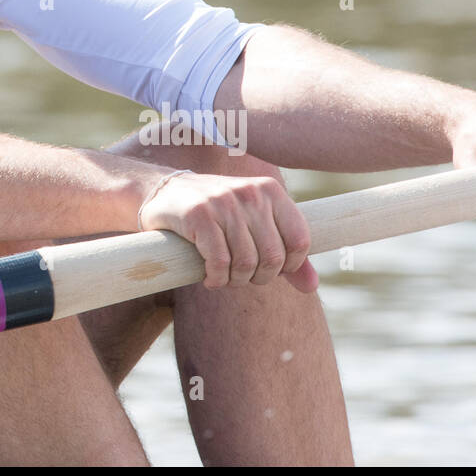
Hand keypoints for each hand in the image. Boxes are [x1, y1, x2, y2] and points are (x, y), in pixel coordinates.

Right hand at [137, 170, 317, 292]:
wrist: (163, 192)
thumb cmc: (215, 213)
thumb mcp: (253, 225)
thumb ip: (285, 253)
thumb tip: (312, 286)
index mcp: (270, 190)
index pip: (300, 240)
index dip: (288, 265)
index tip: (267, 268)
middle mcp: (249, 192)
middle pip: (273, 257)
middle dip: (258, 277)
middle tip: (242, 277)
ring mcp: (223, 202)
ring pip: (246, 262)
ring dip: (235, 280)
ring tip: (225, 276)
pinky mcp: (198, 214)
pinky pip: (219, 261)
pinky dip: (216, 278)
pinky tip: (209, 277)